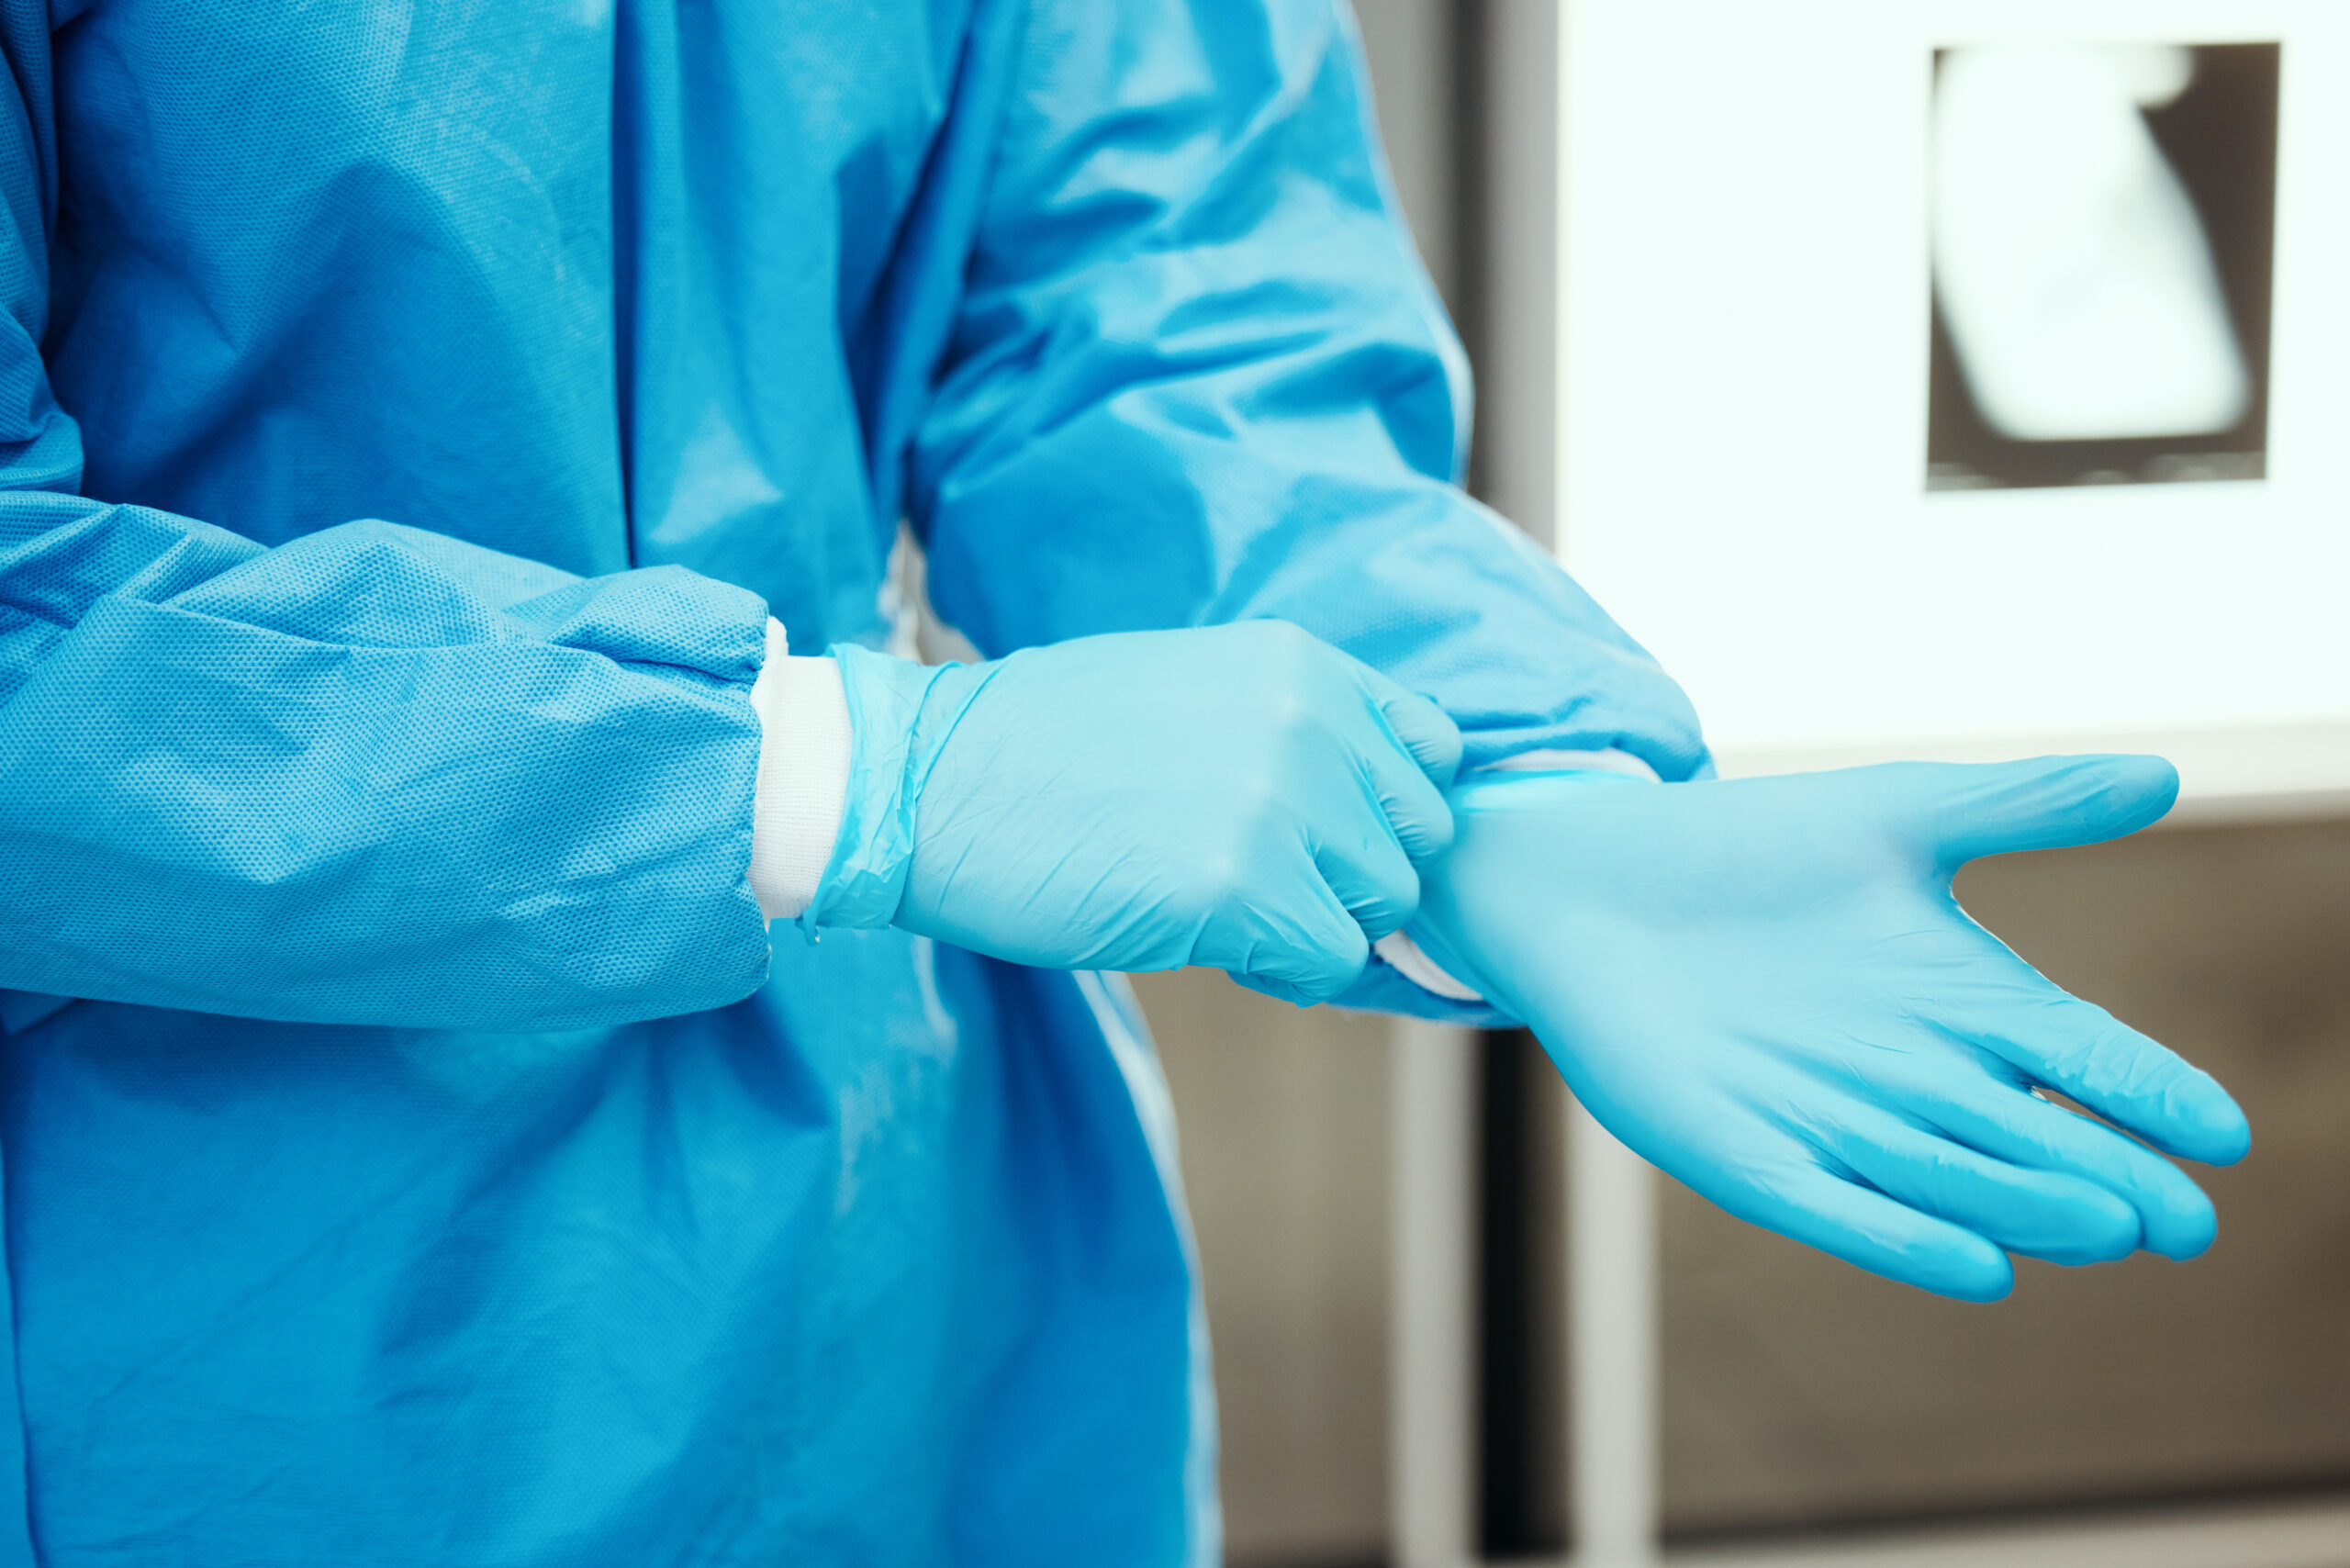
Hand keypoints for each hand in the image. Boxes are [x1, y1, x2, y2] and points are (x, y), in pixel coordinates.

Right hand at [819, 621, 1460, 1004]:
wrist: (926, 785)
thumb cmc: (1040, 747)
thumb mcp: (1191, 686)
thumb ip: (1293, 730)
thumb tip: (1371, 815)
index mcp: (1301, 664)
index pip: (1432, 751)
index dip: (1386, 810)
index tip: (1328, 837)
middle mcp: (1310, 722)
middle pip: (1418, 837)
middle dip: (1356, 875)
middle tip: (1269, 885)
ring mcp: (1281, 803)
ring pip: (1382, 906)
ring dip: (1318, 925)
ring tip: (1225, 909)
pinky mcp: (1243, 887)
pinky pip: (1328, 962)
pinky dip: (1282, 970)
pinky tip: (1207, 939)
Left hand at [1413, 757, 2250, 1299]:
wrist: (1589, 879)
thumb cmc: (1746, 850)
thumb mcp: (1891, 815)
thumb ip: (2022, 802)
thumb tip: (2165, 772)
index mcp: (1961, 1002)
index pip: (2081, 1057)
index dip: (2149, 1094)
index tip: (2222, 1131)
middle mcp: (1910, 1078)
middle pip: (2033, 1141)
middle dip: (2112, 1179)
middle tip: (2188, 1223)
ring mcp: (1829, 1123)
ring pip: (1952, 1179)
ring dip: (2027, 1206)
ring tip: (2105, 1226)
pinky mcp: (1745, 1156)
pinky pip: (1838, 1209)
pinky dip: (1905, 1237)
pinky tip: (1977, 1269)